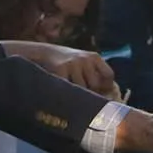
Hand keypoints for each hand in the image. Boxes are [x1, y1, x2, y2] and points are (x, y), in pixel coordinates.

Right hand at [4, 41, 118, 97]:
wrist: (44, 53)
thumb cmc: (67, 63)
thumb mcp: (83, 63)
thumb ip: (94, 75)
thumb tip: (109, 95)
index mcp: (94, 56)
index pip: (108, 75)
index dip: (107, 87)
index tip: (101, 94)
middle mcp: (85, 59)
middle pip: (96, 84)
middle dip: (92, 93)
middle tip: (85, 99)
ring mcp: (72, 63)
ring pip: (82, 88)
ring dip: (78, 95)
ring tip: (72, 97)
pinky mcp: (60, 69)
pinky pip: (68, 87)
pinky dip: (67, 93)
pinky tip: (63, 93)